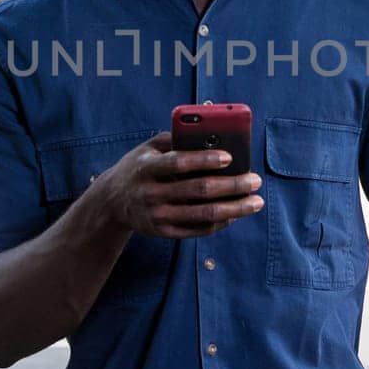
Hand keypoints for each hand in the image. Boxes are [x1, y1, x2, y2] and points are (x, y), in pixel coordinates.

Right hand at [97, 132, 262, 239]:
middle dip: (232, 186)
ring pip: (203, 215)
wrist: (112, 201)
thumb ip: (177, 139)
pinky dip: (221, 222)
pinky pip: (197, 229)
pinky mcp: (163, 232)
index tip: (230, 157)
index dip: (205, 160)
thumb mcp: (148, 148)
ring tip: (256, 201)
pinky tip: (236, 213)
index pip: (178, 163)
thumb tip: (214, 137)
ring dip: (234, 209)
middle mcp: (151, 193)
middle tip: (255, 180)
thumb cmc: (140, 166)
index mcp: (147, 167)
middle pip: (198, 191)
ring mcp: (157, 216)